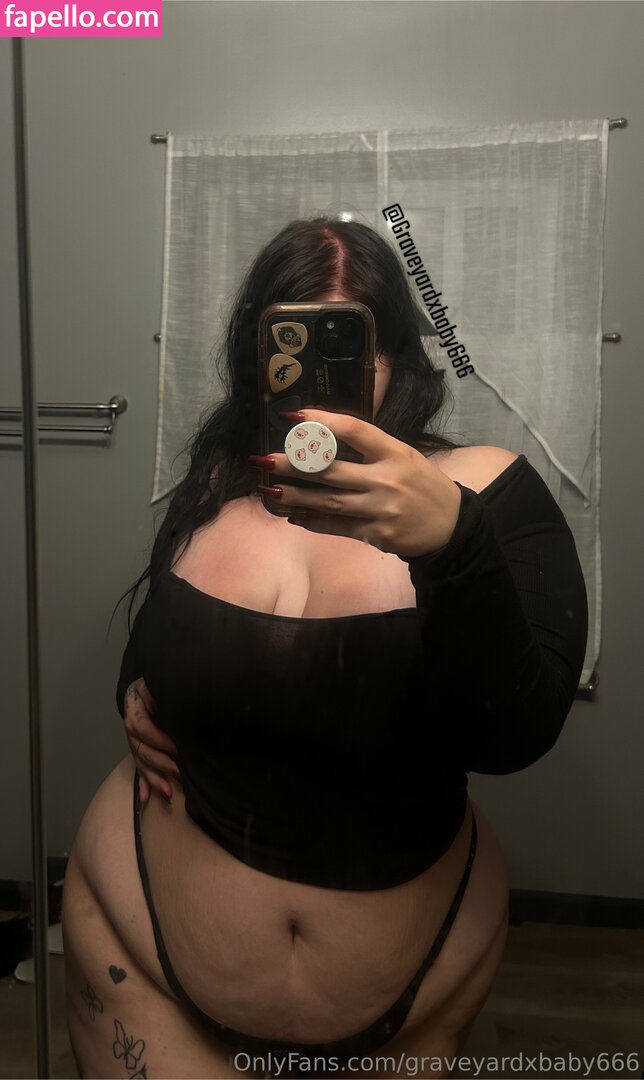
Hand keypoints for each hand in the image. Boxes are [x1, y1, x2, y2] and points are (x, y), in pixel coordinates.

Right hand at [123, 678, 180, 805]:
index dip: (159, 740)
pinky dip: (142, 786)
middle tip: (179, 772)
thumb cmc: (154, 687)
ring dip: (153, 779)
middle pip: (142, 750)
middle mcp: (130, 730)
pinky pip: (138, 771)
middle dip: (160, 764)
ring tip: (167, 792)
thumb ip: (162, 694)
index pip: (143, 729)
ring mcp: (133, 743)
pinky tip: (145, 800)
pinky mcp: (138, 752)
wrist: (141, 691)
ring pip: (141, 764)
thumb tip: (179, 700)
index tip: (177, 748)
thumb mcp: (155, 685)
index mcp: (135, 711)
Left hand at [253, 408, 461, 558]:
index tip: (292, 416)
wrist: (451, 525)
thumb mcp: (405, 457)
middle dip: (293, 464)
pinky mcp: (377, 534)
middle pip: (331, 470)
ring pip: (328, 502)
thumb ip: (370, 449)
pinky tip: (294, 516)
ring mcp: (381, 509)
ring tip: (269, 491)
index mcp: (395, 452)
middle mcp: (387, 479)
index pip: (355, 430)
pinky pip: (337, 527)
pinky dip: (313, 522)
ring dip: (295, 496)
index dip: (322, 421)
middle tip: (264, 460)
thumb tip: (322, 439)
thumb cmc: (422, 486)